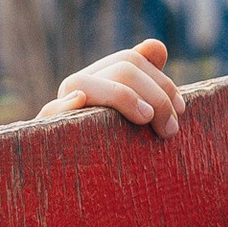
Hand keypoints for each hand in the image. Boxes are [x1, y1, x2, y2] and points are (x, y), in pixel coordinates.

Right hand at [40, 38, 185, 138]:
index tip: (180, 108)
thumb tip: (157, 46)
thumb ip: (146, 83)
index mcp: (99, 80)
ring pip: (90, 84)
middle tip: (170, 129)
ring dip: (124, 98)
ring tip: (148, 121)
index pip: (131, 60)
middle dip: (156, 96)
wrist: (74, 180)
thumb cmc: (112, 148)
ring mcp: (60, 106)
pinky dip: (64, 104)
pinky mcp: (47, 130)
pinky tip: (79, 100)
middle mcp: (78, 86)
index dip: (161, 81)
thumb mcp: (133, 117)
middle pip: (122, 69)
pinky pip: (50, 112)